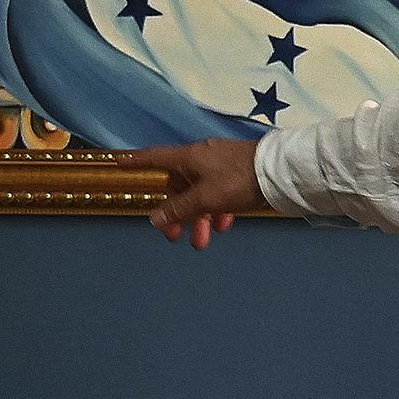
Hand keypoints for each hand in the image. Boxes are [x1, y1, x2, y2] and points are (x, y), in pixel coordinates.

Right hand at [129, 140, 260, 247]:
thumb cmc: (238, 181)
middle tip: (175, 237)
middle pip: (178, 185)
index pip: (155, 158)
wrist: (279, 173)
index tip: (119, 162)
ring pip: (199, 194)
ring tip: (201, 241)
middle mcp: (202, 159)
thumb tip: (154, 218)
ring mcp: (220, 166)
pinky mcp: (237, 175)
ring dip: (198, 218)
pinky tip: (223, 225)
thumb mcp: (205, 198)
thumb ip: (179, 209)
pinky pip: (218, 194)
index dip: (136, 161)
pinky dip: (216, 210)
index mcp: (189, 157)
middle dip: (176, 213)